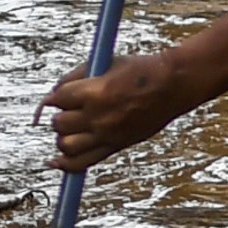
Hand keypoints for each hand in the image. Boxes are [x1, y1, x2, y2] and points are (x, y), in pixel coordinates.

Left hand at [43, 50, 195, 171]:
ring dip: (64, 136)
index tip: (64, 94)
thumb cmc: (140, 71)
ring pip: (66, 145)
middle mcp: (98, 117)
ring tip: (73, 129)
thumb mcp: (105, 63)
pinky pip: (82, 163)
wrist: (173, 86)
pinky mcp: (115, 146)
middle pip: (59, 124)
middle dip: (61, 115)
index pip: (58, 99)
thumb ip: (76, 75)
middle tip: (72, 110)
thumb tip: (54, 92)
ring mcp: (107, 135)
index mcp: (95, 92)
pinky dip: (65, 164)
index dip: (58, 96)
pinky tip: (55, 162)